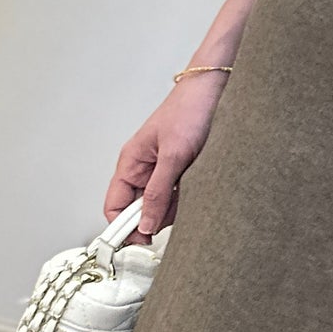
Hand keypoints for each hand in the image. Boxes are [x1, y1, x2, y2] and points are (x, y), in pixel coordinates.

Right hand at [106, 68, 230, 238]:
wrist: (217, 89)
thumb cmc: (190, 110)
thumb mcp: (174, 155)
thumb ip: (159, 191)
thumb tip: (145, 225)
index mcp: (131, 163)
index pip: (115, 206)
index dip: (123, 227)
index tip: (140, 242)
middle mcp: (144, 169)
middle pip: (140, 210)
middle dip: (156, 217)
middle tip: (175, 215)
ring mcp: (163, 171)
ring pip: (162, 205)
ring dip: (175, 206)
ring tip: (192, 190)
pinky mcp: (183, 170)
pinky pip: (179, 195)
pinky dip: (188, 197)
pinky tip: (199, 188)